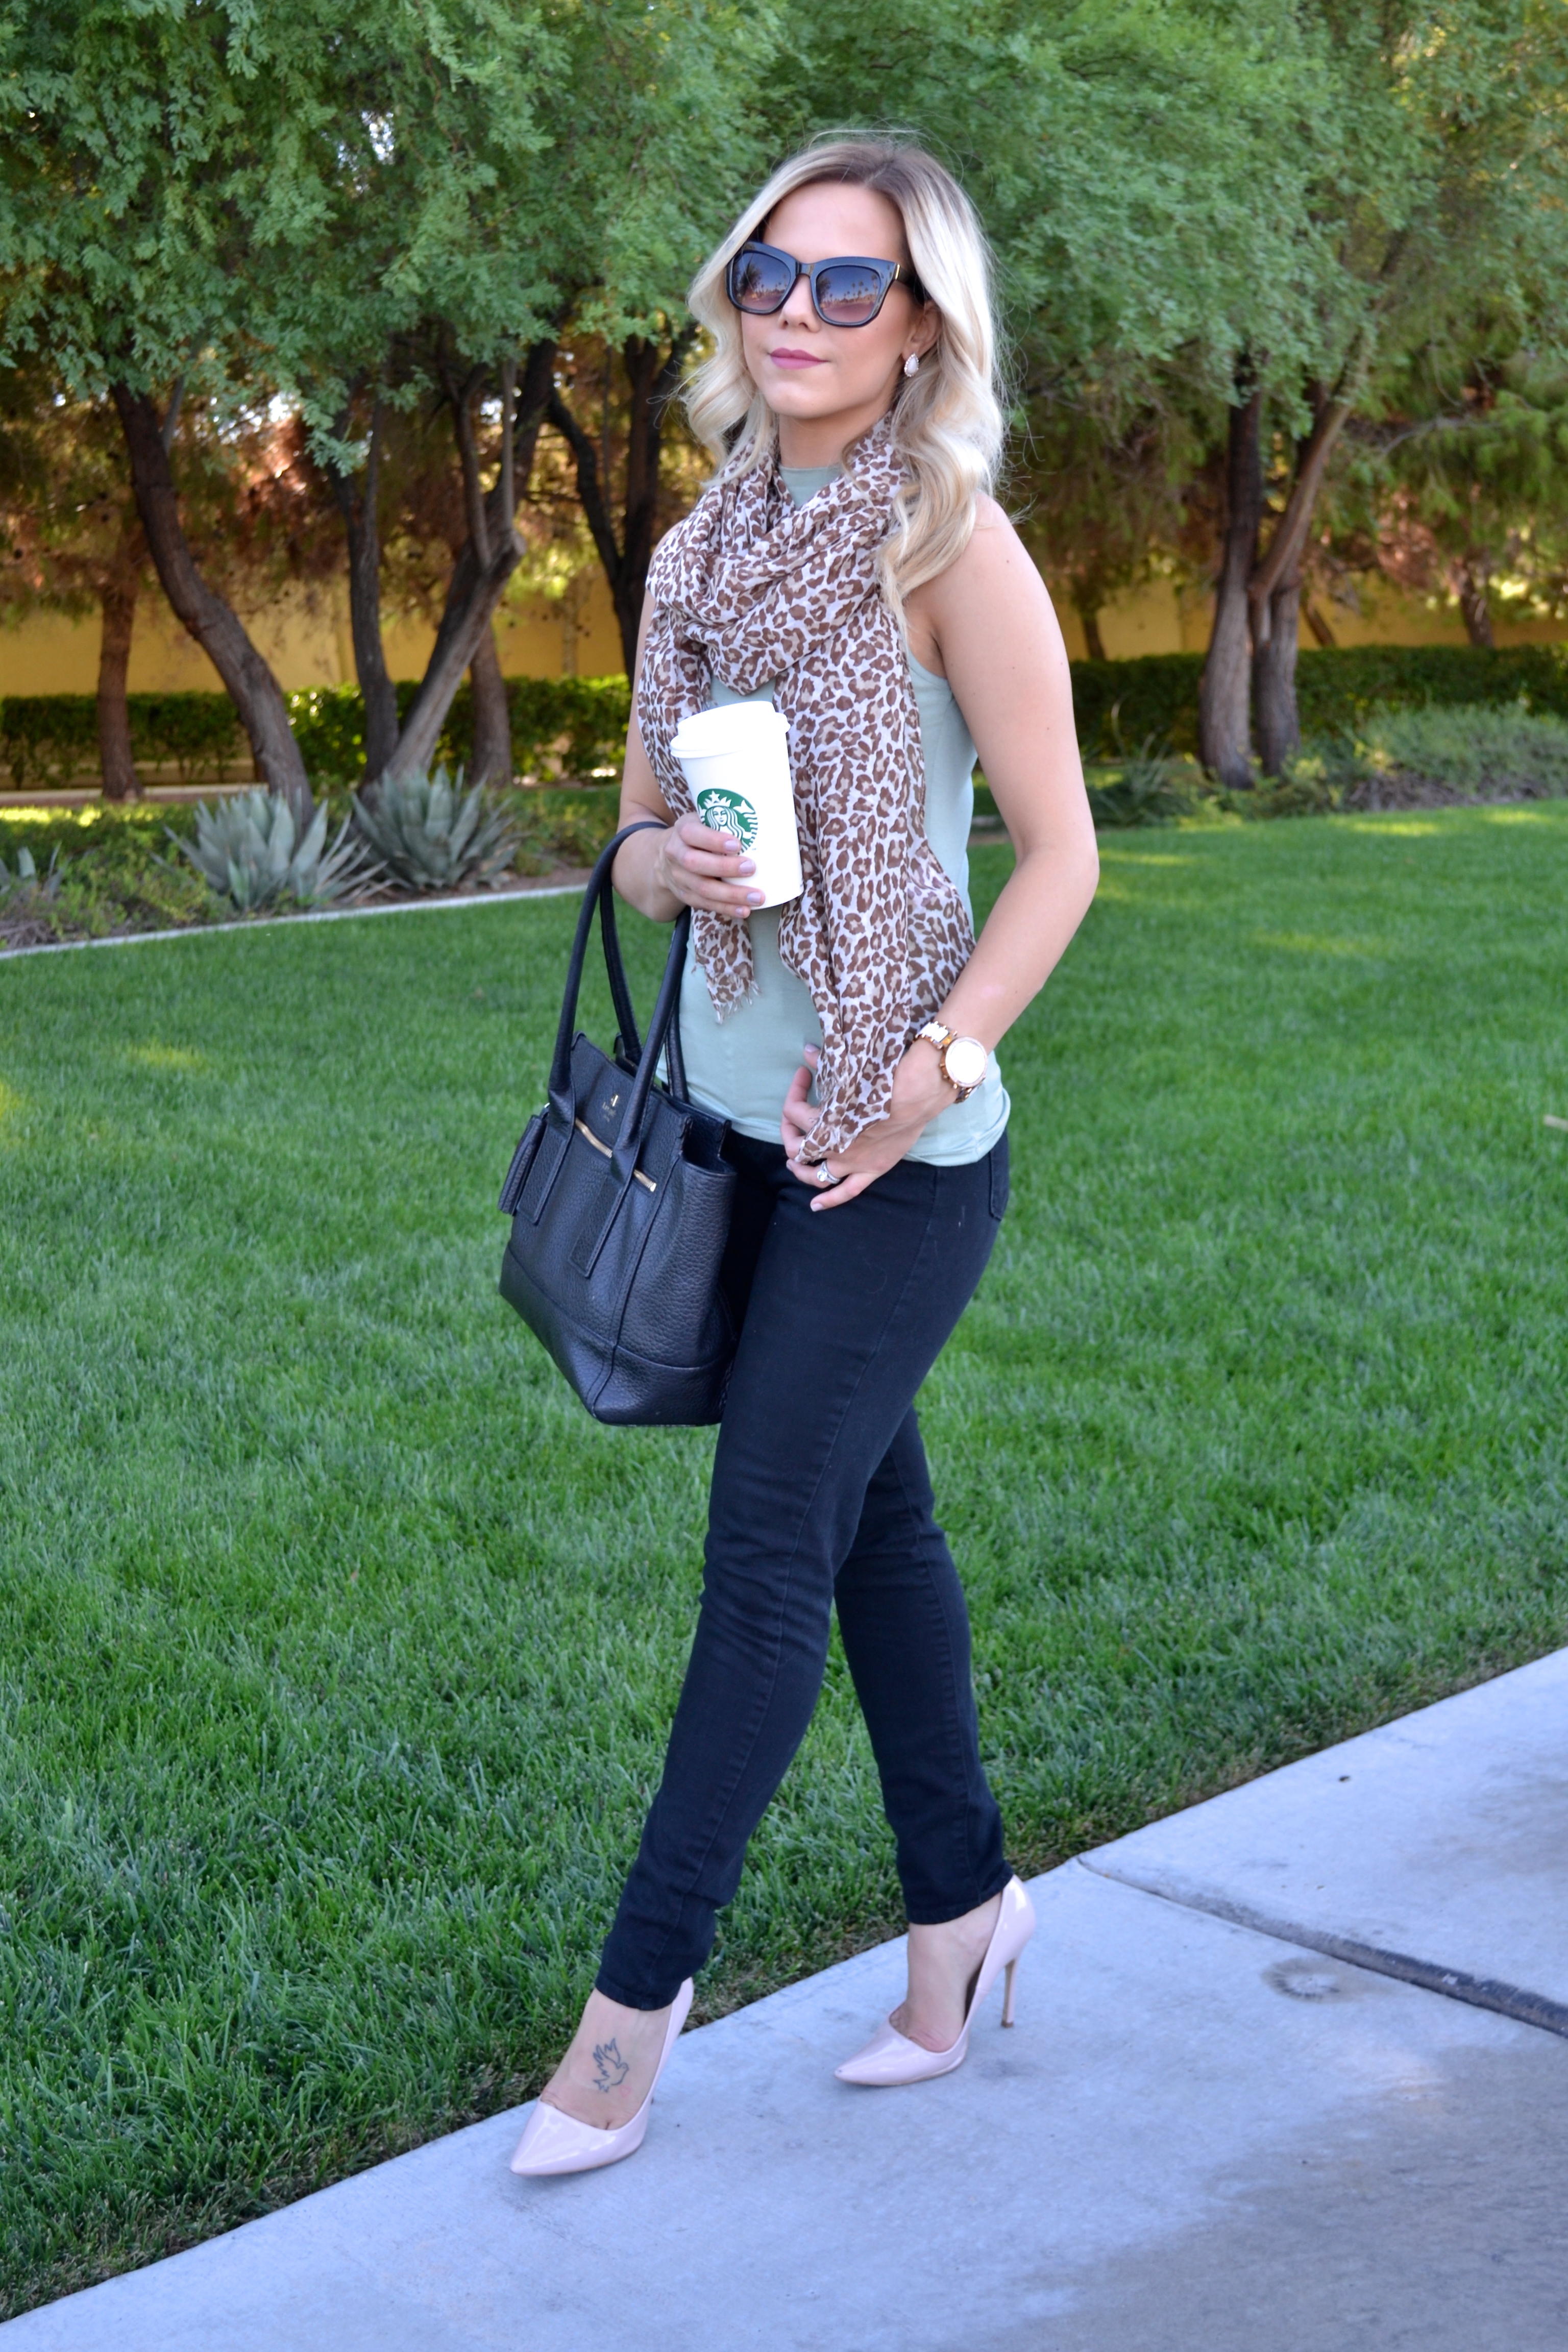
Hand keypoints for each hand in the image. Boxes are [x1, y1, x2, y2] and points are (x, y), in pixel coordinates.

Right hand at [654, 812, 764, 920]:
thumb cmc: (698, 835)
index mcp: (682, 831)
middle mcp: (676, 854)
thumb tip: (764, 824)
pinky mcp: (684, 895)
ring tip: (757, 897)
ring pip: (702, 888)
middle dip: (725, 867)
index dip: (713, 840)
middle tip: (751, 868)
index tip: (737, 844)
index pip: (693, 834)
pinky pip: (705, 904)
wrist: (665, 857)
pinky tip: (744, 910)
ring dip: (731, 895)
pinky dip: (726, 908)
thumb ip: (723, 821)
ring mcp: (678, 877)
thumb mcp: (703, 820)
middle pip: (695, 863)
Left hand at [780, 1041, 954, 1210]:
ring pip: (815, 1175)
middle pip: (797, 1146)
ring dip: (801, 1171)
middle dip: (789, 1134)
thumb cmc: (882, 1080)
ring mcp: (849, 1162)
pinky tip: (815, 1206)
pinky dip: (829, 1201)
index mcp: (823, 1120)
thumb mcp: (848, 1071)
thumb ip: (824, 1064)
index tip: (803, 1074)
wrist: (915, 1096)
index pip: (793, 1110)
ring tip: (794, 1166)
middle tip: (792, 1124)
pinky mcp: (869, 1171)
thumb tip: (807, 1051)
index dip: (793, 1091)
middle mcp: (831, 1145)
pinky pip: (846, 1192)